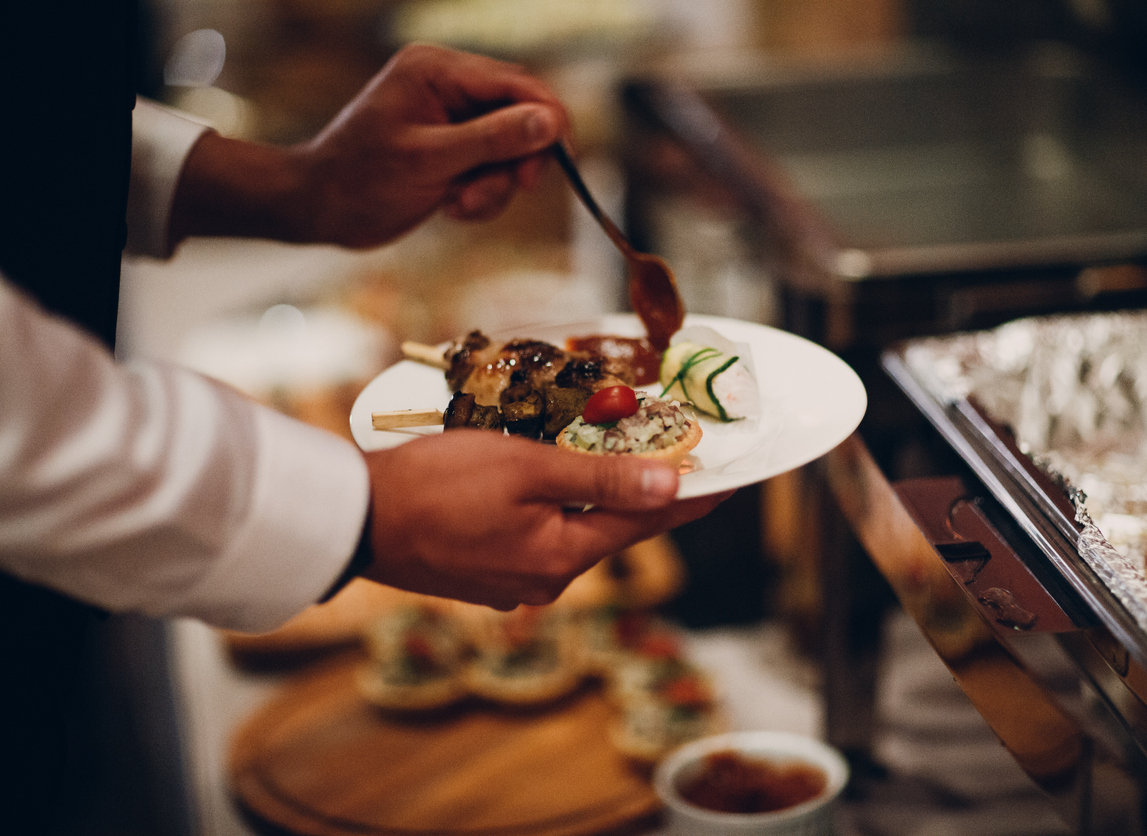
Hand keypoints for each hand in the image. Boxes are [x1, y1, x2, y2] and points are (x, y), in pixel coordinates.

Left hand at [170, 44, 568, 247]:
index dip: (548, 120)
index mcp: (437, 70)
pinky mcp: (451, 150)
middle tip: (513, 190)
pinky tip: (449, 207)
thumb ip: (492, 140)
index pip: (517, 83)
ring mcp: (451, 118)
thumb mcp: (430, 161)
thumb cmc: (360, 180)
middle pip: (520, 117)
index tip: (561, 161)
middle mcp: (448, 86)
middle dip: (514, 162)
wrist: (320, 210)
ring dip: (494, 187)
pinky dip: (482, 196)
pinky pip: (492, 170)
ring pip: (510, 151)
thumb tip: (550, 123)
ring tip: (458, 206)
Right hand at [359, 430, 729, 609]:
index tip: (732, 480)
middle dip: (643, 493)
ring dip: (595, 499)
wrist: (352, 520)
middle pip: (611, 529)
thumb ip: (600, 478)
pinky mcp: (483, 578)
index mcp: (561, 557)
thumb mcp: (525, 467)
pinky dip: (553, 510)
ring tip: (613, 462)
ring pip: (571, 533)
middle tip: (676, 458)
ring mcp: (511, 585)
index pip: (646, 522)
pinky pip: (536, 539)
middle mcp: (544, 581)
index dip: (692, 496)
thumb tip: (669, 487)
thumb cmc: (436, 483)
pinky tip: (548, 486)